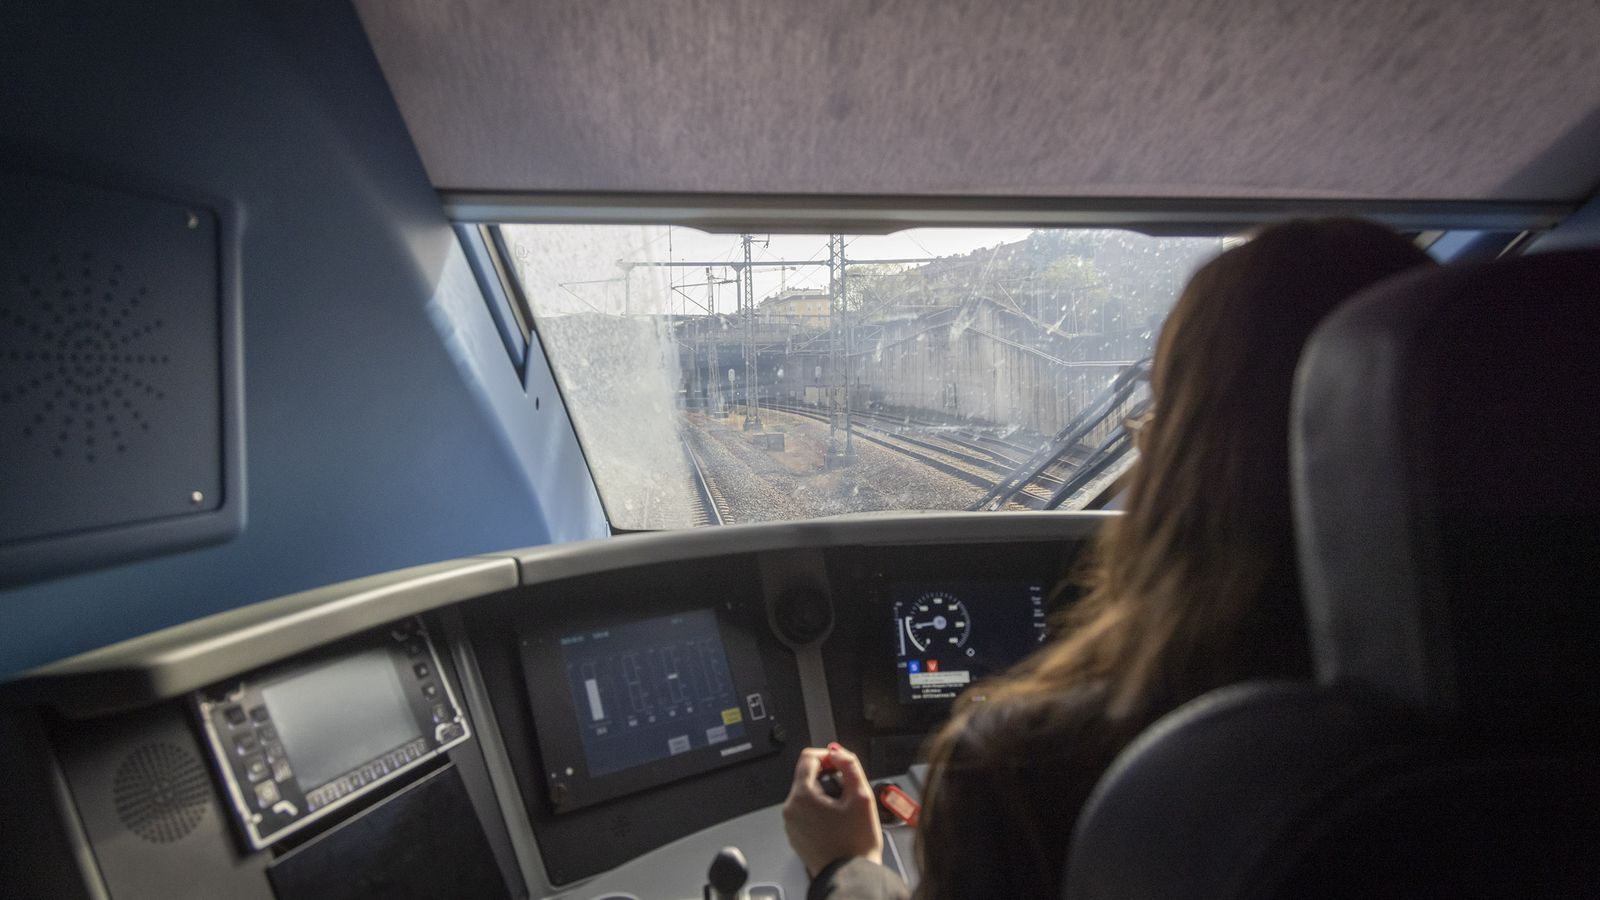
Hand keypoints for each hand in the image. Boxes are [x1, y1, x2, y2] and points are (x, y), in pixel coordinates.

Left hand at [782, 743, 882, 876]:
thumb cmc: (856, 843)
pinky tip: (836, 823)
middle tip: (848, 792)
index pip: (808, 757)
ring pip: (806, 795)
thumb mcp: (862, 796)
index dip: (828, 756)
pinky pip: (805, 813)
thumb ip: (850, 765)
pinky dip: (819, 811)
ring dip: (825, 795)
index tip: (842, 765)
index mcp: (802, 796)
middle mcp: (790, 809)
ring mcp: (791, 824)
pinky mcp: (795, 836)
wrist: (850, 877)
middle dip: (828, 778)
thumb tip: (837, 752)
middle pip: (806, 777)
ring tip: (844, 811)